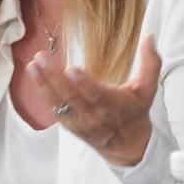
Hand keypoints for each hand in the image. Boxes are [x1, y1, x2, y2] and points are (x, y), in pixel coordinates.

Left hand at [26, 34, 161, 166]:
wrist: (128, 147)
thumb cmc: (136, 112)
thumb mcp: (148, 88)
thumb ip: (151, 62)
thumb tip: (149, 36)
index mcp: (115, 106)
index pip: (97, 95)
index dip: (84, 83)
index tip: (71, 69)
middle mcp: (95, 116)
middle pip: (72, 97)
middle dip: (54, 77)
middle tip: (42, 58)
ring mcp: (80, 122)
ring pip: (60, 103)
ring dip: (44, 84)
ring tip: (33, 65)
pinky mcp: (70, 125)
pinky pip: (54, 109)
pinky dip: (43, 93)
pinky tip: (34, 75)